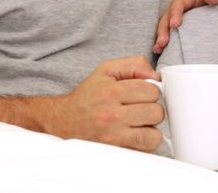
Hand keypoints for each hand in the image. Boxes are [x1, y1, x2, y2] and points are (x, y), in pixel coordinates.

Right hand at [39, 56, 163, 151]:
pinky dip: (144, 144)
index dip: (151, 92)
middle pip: (156, 113)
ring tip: (139, 124)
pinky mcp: (114, 152)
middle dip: (152, 110)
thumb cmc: (87, 96)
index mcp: (110, 92)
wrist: (61, 122)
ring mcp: (112, 137)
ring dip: (151, 129)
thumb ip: (134, 65)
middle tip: (141, 109)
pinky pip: (144, 150)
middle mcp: (111, 115)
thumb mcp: (107, 70)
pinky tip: (135, 136)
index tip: (142, 95)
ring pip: (153, 135)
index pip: (152, 91)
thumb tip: (156, 76)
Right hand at [153, 0, 217, 52]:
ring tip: (159, 49)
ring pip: (170, 24)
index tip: (175, 25)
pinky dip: (171, 41)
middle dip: (164, 29)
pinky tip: (166, 52)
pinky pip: (179, 33)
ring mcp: (190, 16)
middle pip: (170, 15)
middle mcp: (190, 5)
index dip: (175, 12)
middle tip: (162, 43)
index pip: (180, 2)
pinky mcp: (193, 27)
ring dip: (163, 36)